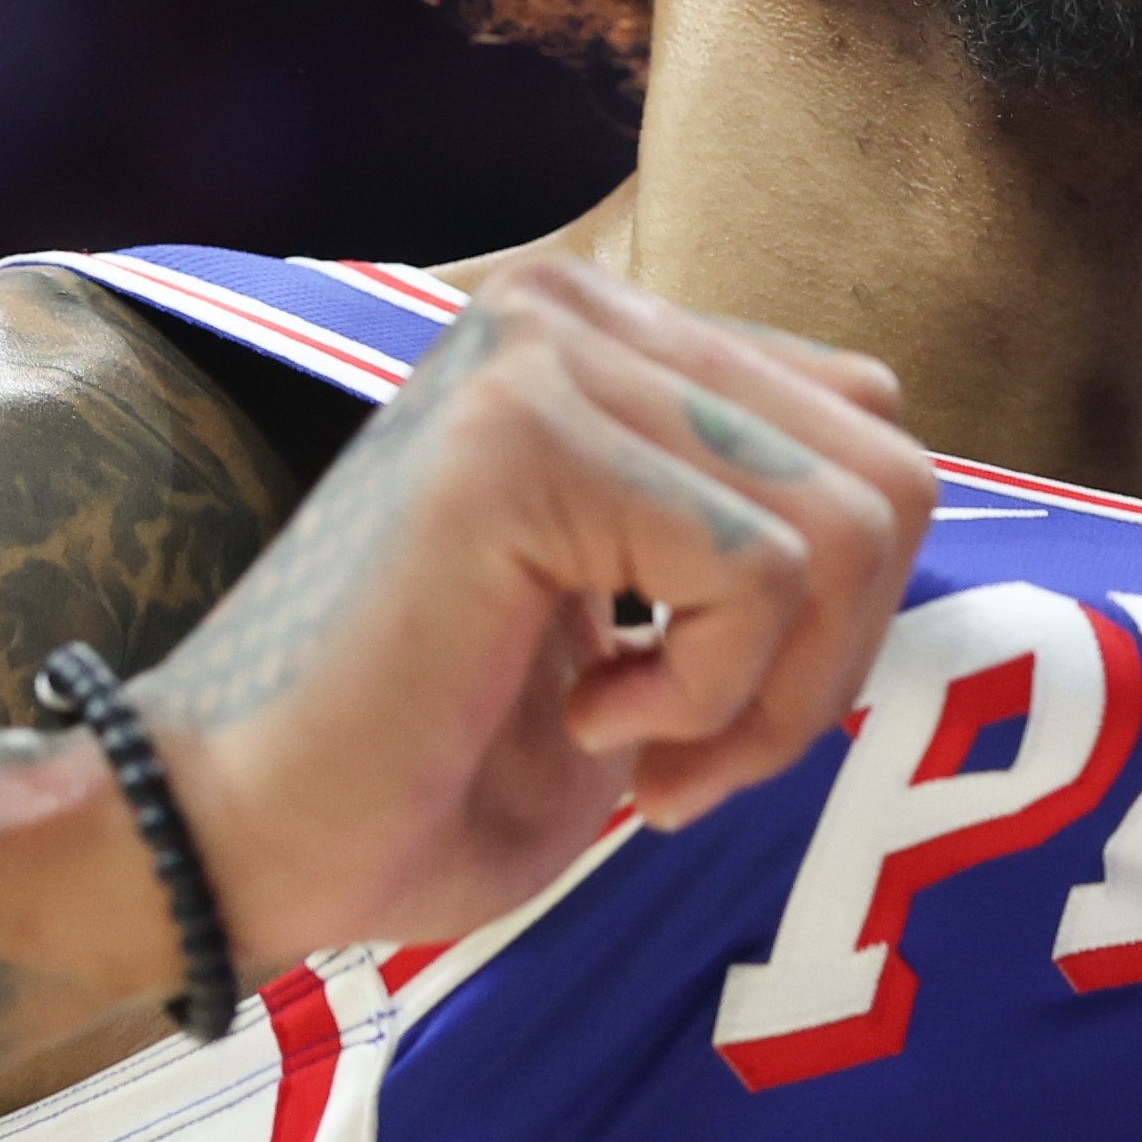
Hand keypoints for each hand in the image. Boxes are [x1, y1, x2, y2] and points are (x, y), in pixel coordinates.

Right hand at [120, 256, 937, 966]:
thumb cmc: (425, 764)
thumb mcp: (642, 622)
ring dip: (764, 698)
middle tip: (687, 762)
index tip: (707, 716)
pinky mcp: (523, 439)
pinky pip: (758, 573)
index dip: (834, 613)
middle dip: (823, 664)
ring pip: (847, 527)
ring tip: (633, 750)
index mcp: (597, 334)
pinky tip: (583, 720)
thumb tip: (903, 487)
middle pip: (888, 470)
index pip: (864, 425)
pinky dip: (705, 698)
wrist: (238, 834)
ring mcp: (544, 356)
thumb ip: (756, 530)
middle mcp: (569, 308)